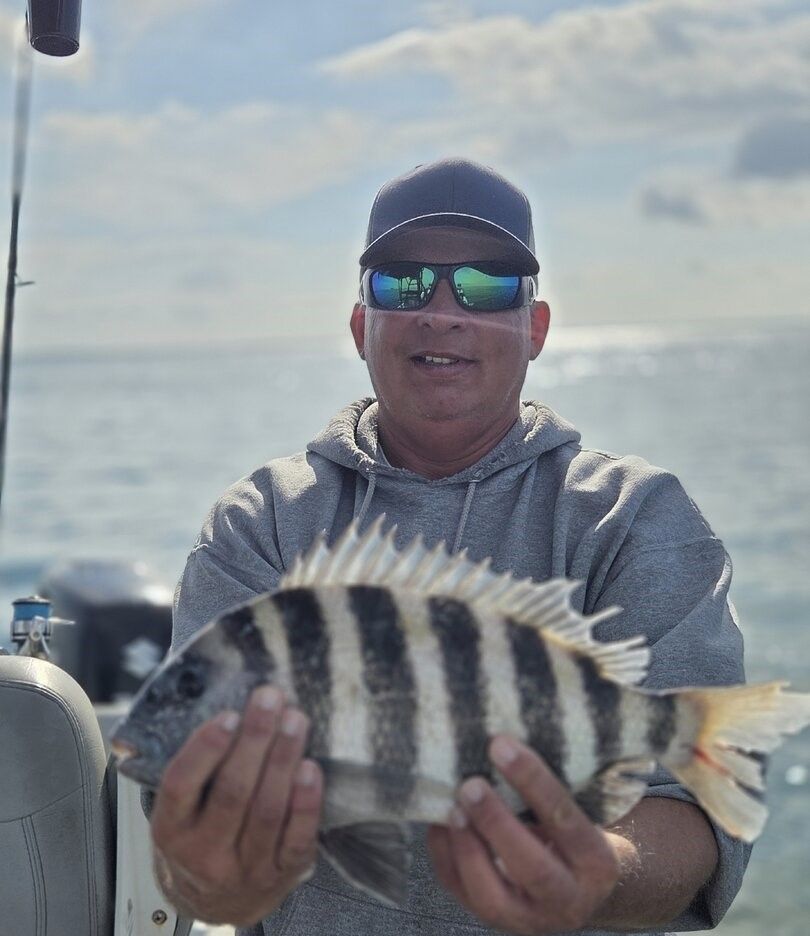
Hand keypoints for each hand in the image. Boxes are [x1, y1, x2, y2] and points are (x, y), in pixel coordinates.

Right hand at [149, 686, 322, 926]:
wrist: (220, 897)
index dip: (205, 748)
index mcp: (171, 829)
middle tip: (271, 698)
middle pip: (231, 793)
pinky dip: (306, 803)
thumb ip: (194, 758)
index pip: (181, 786)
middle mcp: (203, 854)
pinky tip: (312, 769)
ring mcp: (244, 868)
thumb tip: (213, 685)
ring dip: (284, 759)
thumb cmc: (202, 828)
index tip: (229, 713)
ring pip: (266, 811)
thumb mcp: (182, 804)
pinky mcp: (282, 874)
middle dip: (255, 739)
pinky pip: (296, 839)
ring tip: (296, 719)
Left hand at [427, 737, 618, 934]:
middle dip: (495, 823)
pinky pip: (462, 895)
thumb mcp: (584, 811)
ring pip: (492, 896)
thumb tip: (507, 735)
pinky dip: (446, 857)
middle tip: (470, 784)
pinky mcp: (495, 921)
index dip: (533, 781)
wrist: (578, 888)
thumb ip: (556, 786)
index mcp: (597, 864)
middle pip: (532, 868)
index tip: (501, 745)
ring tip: (452, 807)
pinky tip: (440, 823)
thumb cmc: (576, 831)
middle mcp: (567, 901)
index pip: (565, 820)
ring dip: (467, 848)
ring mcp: (529, 920)